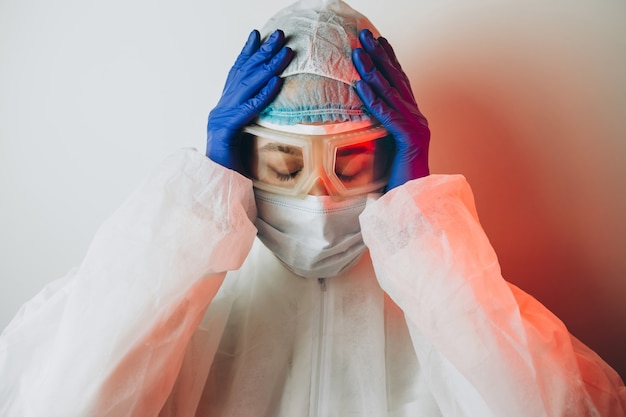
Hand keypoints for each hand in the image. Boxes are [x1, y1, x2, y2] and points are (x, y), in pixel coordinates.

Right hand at [207, 29, 292, 172]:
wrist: (215, 182)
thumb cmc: (231, 163)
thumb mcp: (243, 137)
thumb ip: (250, 119)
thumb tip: (267, 105)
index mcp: (224, 108)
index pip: (236, 74)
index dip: (247, 53)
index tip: (258, 35)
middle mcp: (221, 108)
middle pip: (244, 75)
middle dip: (262, 52)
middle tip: (279, 36)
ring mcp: (221, 118)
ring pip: (247, 87)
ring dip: (268, 68)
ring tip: (284, 53)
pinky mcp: (226, 131)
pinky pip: (248, 109)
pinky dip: (263, 95)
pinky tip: (275, 83)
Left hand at [352, 29, 429, 190]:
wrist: (414, 203)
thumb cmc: (396, 181)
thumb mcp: (383, 150)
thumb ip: (376, 132)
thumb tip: (356, 121)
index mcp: (411, 119)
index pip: (399, 83)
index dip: (388, 60)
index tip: (377, 41)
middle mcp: (417, 119)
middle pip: (397, 81)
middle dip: (380, 56)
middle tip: (365, 36)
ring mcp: (417, 128)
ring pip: (392, 94)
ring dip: (374, 71)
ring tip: (358, 54)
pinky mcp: (411, 140)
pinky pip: (389, 116)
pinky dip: (374, 100)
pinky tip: (360, 86)